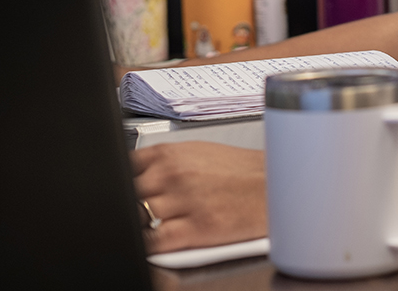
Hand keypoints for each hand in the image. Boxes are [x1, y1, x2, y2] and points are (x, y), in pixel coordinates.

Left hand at [130, 142, 266, 253]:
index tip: (120, 189)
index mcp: (172, 153)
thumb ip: (165, 163)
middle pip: (127, 194)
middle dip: (131, 204)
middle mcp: (173, 174)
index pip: (124, 167)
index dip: (120, 182)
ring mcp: (182, 201)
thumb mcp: (199, 153)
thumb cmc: (242, 171)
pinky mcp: (194, 229)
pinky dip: (149, 245)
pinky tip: (157, 242)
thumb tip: (136, 176)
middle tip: (139, 211)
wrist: (276, 186)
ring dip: (140, 224)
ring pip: (136, 218)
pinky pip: (153, 242)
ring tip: (152, 225)